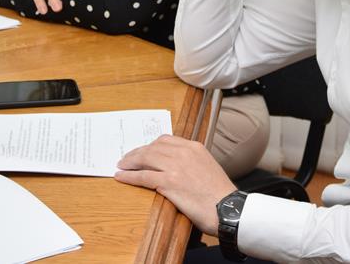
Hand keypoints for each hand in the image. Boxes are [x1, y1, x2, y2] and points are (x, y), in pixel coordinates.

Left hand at [114, 135, 235, 235]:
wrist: (229, 208)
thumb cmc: (220, 194)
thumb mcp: (208, 167)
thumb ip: (192, 162)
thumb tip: (177, 168)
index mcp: (194, 147)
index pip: (165, 140)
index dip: (150, 145)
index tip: (142, 150)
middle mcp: (184, 153)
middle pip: (152, 147)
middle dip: (136, 153)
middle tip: (126, 159)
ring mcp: (176, 167)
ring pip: (145, 158)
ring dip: (130, 162)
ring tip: (121, 166)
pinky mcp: (169, 183)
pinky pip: (143, 176)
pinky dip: (129, 176)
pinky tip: (121, 176)